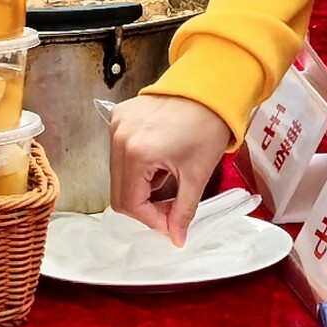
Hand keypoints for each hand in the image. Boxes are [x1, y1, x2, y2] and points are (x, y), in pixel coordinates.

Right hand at [105, 91, 235, 242]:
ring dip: (140, 185)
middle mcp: (119, 138)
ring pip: (118, 174)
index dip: (150, 219)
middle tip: (169, 207)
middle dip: (144, 205)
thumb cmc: (207, 126)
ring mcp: (116, 125)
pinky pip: (119, 152)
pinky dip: (136, 164)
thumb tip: (176, 238)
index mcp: (136, 154)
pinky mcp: (119, 116)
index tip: (170, 223)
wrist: (210, 88)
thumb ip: (183, 211)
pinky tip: (159, 159)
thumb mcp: (197, 175)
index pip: (129, 203)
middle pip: (119, 191)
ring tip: (167, 178)